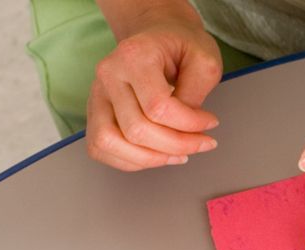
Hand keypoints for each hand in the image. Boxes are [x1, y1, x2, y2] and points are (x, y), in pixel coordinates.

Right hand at [86, 16, 222, 170]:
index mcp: (133, 56)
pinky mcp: (94, 112)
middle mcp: (108, 74)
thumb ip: (196, 93)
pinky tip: (157, 154)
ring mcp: (96, 94)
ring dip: (150, 158)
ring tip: (178, 154)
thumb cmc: (180, 46)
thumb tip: (185, 129)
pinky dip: (130, 161)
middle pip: (135, 130)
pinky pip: (101, 149)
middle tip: (201, 142)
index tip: (210, 123)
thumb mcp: (204, 58)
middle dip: (176, 146)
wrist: (157, 34)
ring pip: (111, 143)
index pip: (158, 107)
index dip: (189, 125)